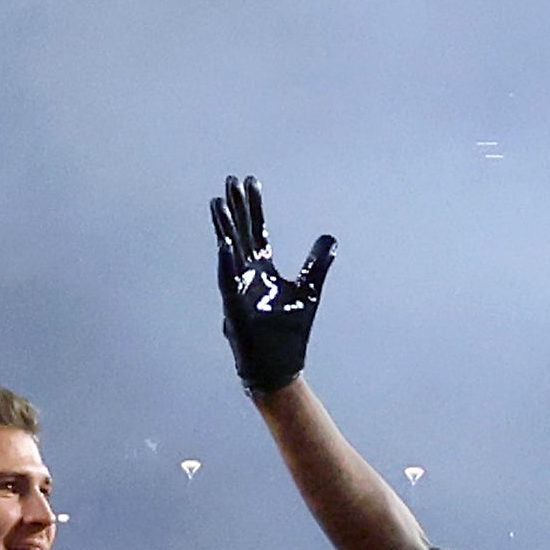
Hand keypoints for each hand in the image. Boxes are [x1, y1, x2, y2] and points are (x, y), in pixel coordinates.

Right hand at [212, 174, 335, 395]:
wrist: (278, 368)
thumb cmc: (288, 333)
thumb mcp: (309, 291)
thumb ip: (316, 263)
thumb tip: (329, 237)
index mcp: (262, 271)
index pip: (257, 231)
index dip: (254, 207)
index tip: (251, 182)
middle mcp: (247, 276)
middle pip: (240, 235)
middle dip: (236, 208)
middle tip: (230, 180)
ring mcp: (238, 291)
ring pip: (229, 254)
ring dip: (224, 229)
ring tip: (219, 204)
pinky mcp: (234, 310)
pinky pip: (228, 284)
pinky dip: (226, 264)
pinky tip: (224, 244)